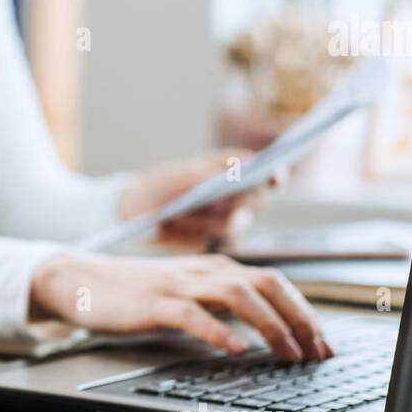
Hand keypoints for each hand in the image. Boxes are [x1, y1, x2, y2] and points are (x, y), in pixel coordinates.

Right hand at [29, 251, 331, 361]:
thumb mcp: (186, 292)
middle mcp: (203, 272)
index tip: (323, 344)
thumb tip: (262, 328)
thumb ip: (221, 303)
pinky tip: (236, 348)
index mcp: (215, 269)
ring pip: (237, 295)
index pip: (274, 283)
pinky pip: (192, 314)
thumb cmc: (134, 292)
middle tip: (317, 352)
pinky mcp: (153, 303)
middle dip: (299, 319)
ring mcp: (178, 285)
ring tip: (287, 353)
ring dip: (270, 325)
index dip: (305, 313)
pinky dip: (219, 331)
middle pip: (266, 285)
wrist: (80, 280)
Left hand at [119, 148, 286, 247]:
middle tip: (220, 198)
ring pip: (236, 222)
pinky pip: (219, 239)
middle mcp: (236, 196)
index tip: (275, 176)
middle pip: (257, 199)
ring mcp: (227, 220)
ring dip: (210, 217)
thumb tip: (242, 170)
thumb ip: (216, 173)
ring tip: (181, 212)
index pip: (264, 171)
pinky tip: (179, 222)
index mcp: (233, 172)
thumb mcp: (185, 174)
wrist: (136, 212)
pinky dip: (200, 231)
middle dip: (242, 199)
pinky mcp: (214, 240)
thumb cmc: (162, 185)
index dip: (274, 173)